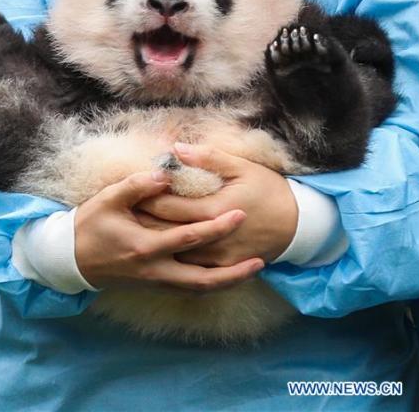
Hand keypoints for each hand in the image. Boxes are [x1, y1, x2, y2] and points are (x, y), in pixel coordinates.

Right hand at [74, 169, 263, 291]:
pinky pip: (189, 289)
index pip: (190, 237)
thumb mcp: (109, 198)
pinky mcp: (154, 286)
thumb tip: (166, 175)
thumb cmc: (90, 225)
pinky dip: (211, 284)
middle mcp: (155, 271)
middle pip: (203, 279)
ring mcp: (156, 282)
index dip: (217, 226)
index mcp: (146, 247)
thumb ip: (139, 185)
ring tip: (253, 270)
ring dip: (227, 283)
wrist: (70, 260)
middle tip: (260, 257)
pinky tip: (226, 275)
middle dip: (234, 270)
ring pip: (199, 289)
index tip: (240, 213)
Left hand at [139, 145, 297, 264]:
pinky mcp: (223, 269)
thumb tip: (176, 149)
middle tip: (121, 212)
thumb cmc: (269, 190)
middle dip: (142, 221)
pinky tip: (158, 252)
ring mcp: (217, 258)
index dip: (146, 197)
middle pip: (166, 231)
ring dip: (155, 242)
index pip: (169, 205)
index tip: (129, 189)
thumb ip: (207, 158)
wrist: (298, 225)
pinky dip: (173, 259)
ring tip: (132, 231)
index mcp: (214, 209)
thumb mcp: (242, 167)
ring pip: (175, 254)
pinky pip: (191, 269)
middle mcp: (212, 239)